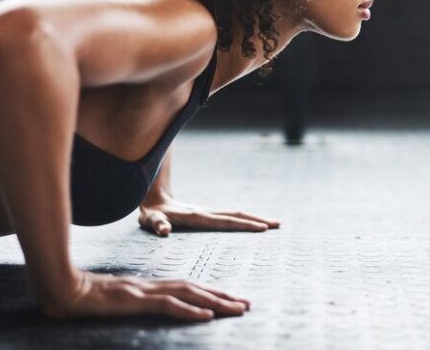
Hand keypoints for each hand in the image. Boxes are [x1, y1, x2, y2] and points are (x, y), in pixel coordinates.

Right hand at [40, 270, 249, 320]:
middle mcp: (151, 287)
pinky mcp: (135, 300)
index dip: (210, 292)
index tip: (231, 299)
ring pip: (188, 294)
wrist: (62, 289)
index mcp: (148, 287)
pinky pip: (168, 305)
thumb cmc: (84, 297)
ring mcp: (144, 292)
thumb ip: (130, 302)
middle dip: (222, 296)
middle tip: (247, 304)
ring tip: (237, 308)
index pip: (186, 287)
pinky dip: (189, 309)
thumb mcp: (114, 301)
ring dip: (215, 302)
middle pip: (195, 288)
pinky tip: (206, 315)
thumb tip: (141, 305)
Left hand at [138, 199, 280, 236]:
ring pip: (236, 214)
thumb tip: (164, 231)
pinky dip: (245, 219)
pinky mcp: (208, 215)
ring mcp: (209, 212)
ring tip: (274, 224)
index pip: (225, 221)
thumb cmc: (152, 214)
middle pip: (237, 215)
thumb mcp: (151, 221)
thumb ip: (158, 225)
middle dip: (258, 220)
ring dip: (255, 218)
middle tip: (278, 225)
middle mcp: (207, 212)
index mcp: (198, 216)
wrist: (154, 199)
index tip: (262, 229)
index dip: (244, 225)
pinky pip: (231, 217)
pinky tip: (253, 224)